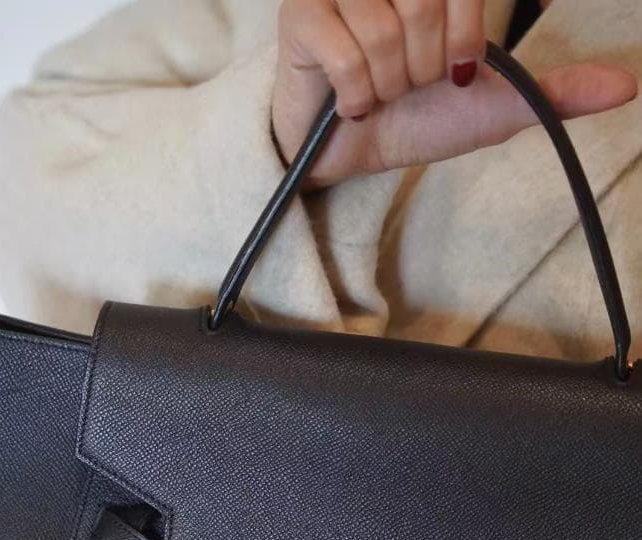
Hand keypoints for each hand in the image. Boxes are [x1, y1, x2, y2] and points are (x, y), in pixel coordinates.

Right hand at [273, 0, 637, 186]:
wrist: (347, 155)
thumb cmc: (413, 120)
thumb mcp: (490, 105)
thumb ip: (553, 92)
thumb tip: (627, 86)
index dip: (465, 38)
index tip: (452, 70)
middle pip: (427, 5)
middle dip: (424, 66)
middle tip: (406, 83)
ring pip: (388, 33)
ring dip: (389, 84)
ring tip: (377, 92)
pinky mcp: (300, 13)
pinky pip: (348, 55)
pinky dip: (357, 94)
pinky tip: (349, 101)